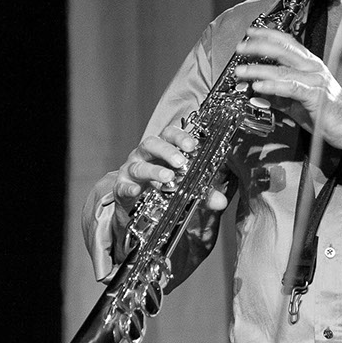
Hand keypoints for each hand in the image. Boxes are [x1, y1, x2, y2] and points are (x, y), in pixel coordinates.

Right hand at [113, 123, 229, 215]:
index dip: (180, 137)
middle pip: (151, 144)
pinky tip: (136, 191)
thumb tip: (221, 201)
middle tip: (181, 161)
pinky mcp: (121, 188)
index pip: (169, 134)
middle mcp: (144, 156)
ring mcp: (130, 171)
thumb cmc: (160, 188)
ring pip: (139, 165)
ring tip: (167, 177)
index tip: (192, 145)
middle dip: (167, 150)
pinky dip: (129, 188)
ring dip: (153, 170)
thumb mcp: (184, 188)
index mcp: (161, 150)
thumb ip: (203, 193)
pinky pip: (122, 186)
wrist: (135, 208)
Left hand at [234, 26, 341, 159]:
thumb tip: (257, 92)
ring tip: (242, 71)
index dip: (269, 36)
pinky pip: (291, 88)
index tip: (251, 33)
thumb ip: (278, 96)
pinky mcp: (317, 96)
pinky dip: (273, 86)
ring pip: (283, 70)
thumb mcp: (298, 103)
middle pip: (283, 50)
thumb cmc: (331, 116)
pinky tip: (259, 86)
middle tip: (241, 47)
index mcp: (311, 66)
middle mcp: (314, 69)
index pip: (288, 44)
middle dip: (259, 46)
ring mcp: (316, 81)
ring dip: (259, 69)